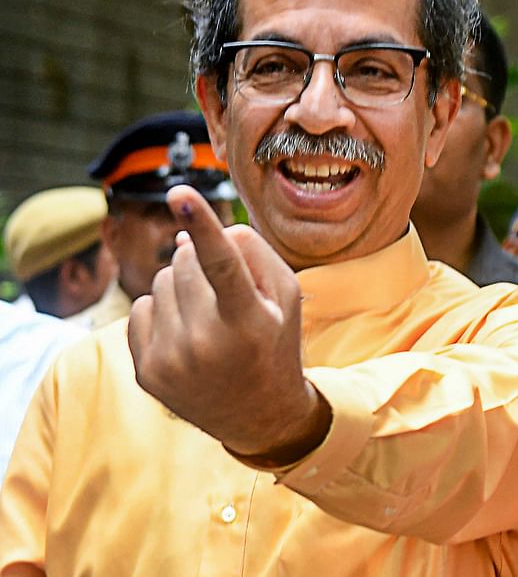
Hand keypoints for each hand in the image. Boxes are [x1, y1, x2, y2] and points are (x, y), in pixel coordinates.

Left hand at [127, 185, 328, 460]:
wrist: (260, 416)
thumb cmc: (275, 342)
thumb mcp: (285, 296)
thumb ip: (253, 253)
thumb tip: (191, 231)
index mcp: (248, 321)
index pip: (222, 264)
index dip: (202, 224)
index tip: (180, 191)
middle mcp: (206, 342)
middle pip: (186, 262)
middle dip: (201, 264)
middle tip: (225, 296)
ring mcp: (172, 360)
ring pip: (160, 281)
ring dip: (182, 287)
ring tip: (208, 319)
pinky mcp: (147, 372)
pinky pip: (141, 307)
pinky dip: (162, 311)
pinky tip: (185, 335)